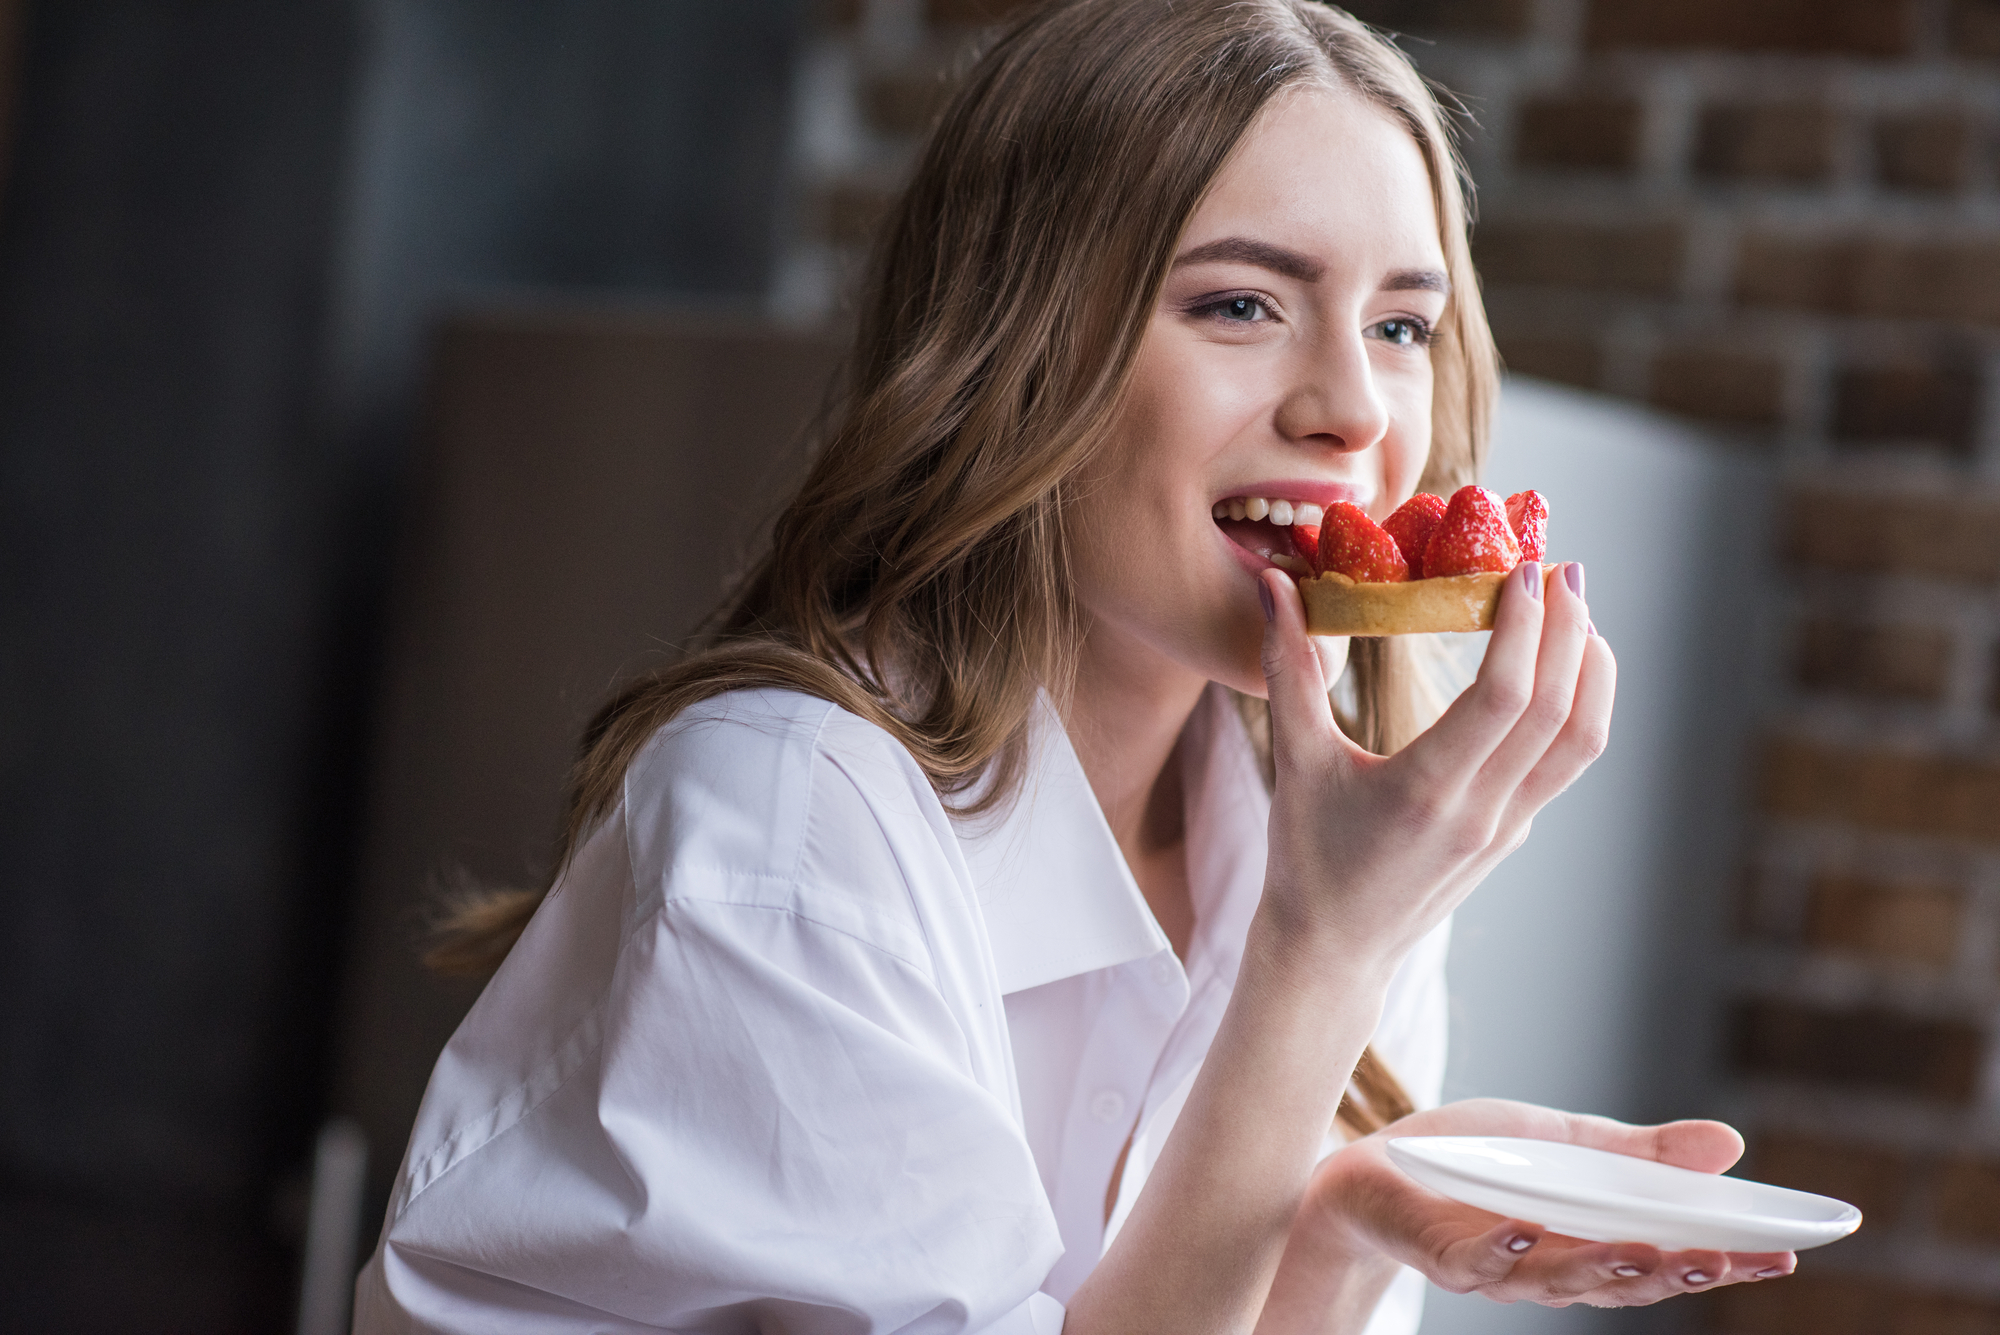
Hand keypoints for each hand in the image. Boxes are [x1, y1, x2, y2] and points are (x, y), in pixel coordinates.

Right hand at [1254, 561, 1613, 965]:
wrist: (1333, 949)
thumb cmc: (1305, 856)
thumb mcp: (1293, 761)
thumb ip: (1288, 668)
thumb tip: (1275, 585)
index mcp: (1424, 791)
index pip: (1501, 698)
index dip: (1523, 628)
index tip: (1524, 570)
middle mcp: (1479, 812)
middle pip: (1556, 710)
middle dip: (1568, 629)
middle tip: (1562, 568)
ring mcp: (1505, 827)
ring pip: (1580, 740)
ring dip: (1591, 670)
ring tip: (1578, 614)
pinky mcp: (1513, 834)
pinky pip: (1566, 762)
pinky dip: (1578, 706)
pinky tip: (1562, 668)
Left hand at [1273, 1099, 1794, 1321]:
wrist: (1370, 1171)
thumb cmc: (1474, 1161)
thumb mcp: (1566, 1141)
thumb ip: (1640, 1152)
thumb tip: (1731, 1143)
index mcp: (1591, 1239)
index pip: (1670, 1256)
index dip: (1726, 1261)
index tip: (1786, 1252)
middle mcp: (1553, 1266)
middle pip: (1628, 1280)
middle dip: (1682, 1272)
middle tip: (1734, 1258)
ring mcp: (1499, 1266)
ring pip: (1562, 1280)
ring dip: (1607, 1269)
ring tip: (1654, 1250)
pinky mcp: (1443, 1252)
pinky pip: (1478, 1262)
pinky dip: (1506, 1250)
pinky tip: (1530, 1229)